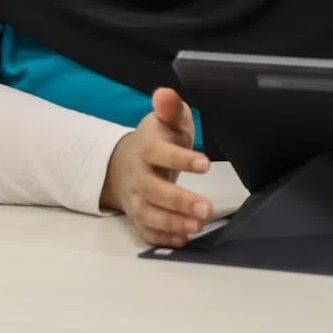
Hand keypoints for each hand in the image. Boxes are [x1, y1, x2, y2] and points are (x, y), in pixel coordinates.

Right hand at [100, 88, 213, 246]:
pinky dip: (163, 237)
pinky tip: (184, 239)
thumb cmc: (158, 139)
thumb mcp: (166, 120)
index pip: (160, 153)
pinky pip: (146, 231)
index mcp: (146, 148)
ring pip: (149, 214)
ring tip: (199, 225)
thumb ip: (170, 108)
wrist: (125, 162)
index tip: (205, 163)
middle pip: (154, 190)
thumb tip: (165, 93)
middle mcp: (138, 176)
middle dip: (180, 201)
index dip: (181, 159)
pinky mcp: (137, 216)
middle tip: (207, 208)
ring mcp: (136, 199)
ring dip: (173, 222)